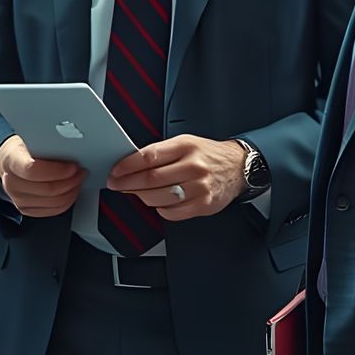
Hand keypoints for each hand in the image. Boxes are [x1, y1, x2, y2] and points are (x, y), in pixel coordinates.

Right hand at [0, 135, 82, 217]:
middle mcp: (11, 182)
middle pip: (46, 189)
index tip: (73, 166)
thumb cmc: (24, 148)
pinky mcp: (25, 209)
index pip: (32, 170)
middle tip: (81, 172)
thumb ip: (47, 144)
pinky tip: (71, 191)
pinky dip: (66, 202)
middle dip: (70, 181)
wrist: (9, 161)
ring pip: (52, 202)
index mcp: (11, 161)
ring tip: (78, 180)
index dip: (57, 170)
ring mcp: (17, 198)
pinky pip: (52, 211)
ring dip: (71, 192)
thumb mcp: (32, 139)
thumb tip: (72, 148)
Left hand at [106, 136, 246, 219]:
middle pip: (151, 179)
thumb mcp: (186, 142)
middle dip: (127, 183)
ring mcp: (199, 187)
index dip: (127, 166)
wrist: (238, 167)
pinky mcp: (203, 205)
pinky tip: (158, 201)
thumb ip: (161, 152)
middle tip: (116, 185)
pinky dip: (160, 209)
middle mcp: (193, 166)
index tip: (115, 171)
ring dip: (141, 197)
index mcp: (185, 146)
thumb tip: (131, 164)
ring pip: (159, 197)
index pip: (148, 157)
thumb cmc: (207, 155)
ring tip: (135, 192)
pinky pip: (171, 212)